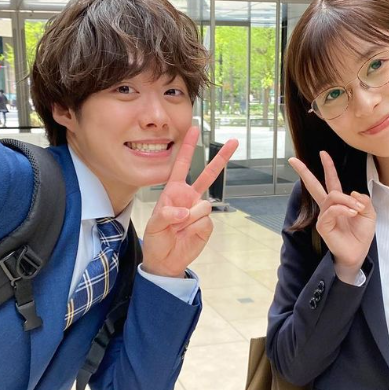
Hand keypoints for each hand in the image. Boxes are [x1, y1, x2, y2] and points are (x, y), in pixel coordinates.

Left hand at [142, 126, 237, 277]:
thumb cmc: (156, 239)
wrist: (165, 260)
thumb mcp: (154, 225)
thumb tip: (186, 212)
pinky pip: (205, 221)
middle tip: (235, 141)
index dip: (188, 148)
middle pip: (208, 174)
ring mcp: (199, 211)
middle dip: (221, 158)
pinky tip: (187, 234)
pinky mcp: (207, 224)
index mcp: (173, 191)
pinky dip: (194, 229)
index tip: (194, 129)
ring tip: (178, 229)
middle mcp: (189, 197)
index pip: (181, 165)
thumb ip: (167, 215)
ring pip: (203, 206)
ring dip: (189, 218)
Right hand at [288, 151, 375, 280]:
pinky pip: (331, 210)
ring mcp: (323, 216)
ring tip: (357, 209)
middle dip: (304, 172)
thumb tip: (352, 192)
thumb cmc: (361, 234)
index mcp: (338, 202)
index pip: (331, 181)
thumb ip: (363, 200)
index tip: (323, 153)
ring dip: (347, 200)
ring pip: (332, 196)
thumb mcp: (369, 213)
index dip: (328, 167)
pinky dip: (343, 208)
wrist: (358, 252)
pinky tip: (351, 213)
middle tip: (293, 160)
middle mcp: (328, 207)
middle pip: (313, 186)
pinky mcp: (322, 225)